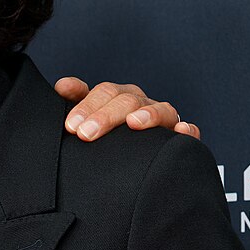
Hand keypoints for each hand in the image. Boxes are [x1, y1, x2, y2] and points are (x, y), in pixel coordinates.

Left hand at [55, 77, 199, 140]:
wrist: (133, 163)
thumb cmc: (104, 138)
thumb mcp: (88, 120)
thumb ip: (76, 103)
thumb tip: (61, 87)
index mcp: (115, 98)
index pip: (103, 92)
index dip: (86, 105)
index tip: (71, 125)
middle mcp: (138, 104)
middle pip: (126, 99)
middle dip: (105, 115)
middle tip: (86, 134)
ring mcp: (161, 117)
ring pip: (159, 109)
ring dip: (147, 113)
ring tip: (133, 123)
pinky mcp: (178, 136)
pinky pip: (187, 129)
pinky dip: (186, 129)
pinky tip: (180, 132)